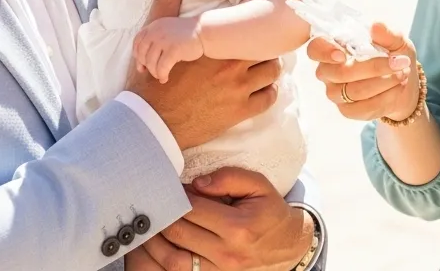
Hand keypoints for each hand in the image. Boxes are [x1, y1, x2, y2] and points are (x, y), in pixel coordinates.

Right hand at [130, 0, 280, 149]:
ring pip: (272, 72)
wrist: (151, 121)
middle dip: (263, 47)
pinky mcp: (240, 112)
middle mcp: (231, 64)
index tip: (255, 28)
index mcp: (215, 44)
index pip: (251, 26)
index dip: (255, 27)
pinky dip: (268, 92)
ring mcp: (238, 89)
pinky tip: (259, 89)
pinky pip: (268, 98)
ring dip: (268, 69)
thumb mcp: (157, 37)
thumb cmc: (153, 80)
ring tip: (259, 68)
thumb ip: (168, 1)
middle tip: (259, 48)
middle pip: (266, 48)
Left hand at [134, 16, 203, 82]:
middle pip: (142, 53)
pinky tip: (165, 78)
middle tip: (153, 72)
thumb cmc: (186, 35)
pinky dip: (161, 75)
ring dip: (154, 72)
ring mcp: (164, 40)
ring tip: (160, 76)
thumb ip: (154, 41)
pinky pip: (162, 67)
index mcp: (154, 26)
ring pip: (151, 62)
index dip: (137, 55)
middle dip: (146, 65)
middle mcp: (156, 32)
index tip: (141, 64)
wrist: (203, 31)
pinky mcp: (173, 49)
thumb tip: (141, 65)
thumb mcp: (166, 31)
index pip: (137, 41)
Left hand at [140, 168, 312, 270]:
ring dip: (156, 242)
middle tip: (155, 203)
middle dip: (162, 216)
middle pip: (179, 233)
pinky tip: (160, 247)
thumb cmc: (269, 212)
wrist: (288, 246)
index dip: (177, 196)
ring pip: (173, 259)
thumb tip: (197, 184)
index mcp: (238, 227)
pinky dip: (166, 260)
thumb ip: (229, 178)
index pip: (193, 209)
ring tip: (151, 225)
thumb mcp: (259, 186)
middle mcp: (227, 252)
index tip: (171, 188)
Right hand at [308, 22, 418, 121]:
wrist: (404, 82)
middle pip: (340, 73)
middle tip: (400, 62)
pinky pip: (362, 108)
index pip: (315, 49)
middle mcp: (329, 71)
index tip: (342, 54)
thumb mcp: (396, 40)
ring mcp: (335, 92)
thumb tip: (376, 26)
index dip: (324, 52)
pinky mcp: (347, 111)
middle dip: (374, 68)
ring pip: (354, 92)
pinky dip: (385, 98)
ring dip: (384, 83)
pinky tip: (398, 88)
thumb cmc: (393, 55)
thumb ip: (387, 33)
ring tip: (402, 73)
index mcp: (334, 47)